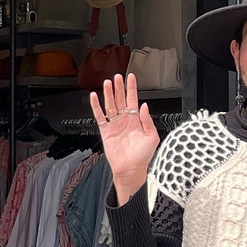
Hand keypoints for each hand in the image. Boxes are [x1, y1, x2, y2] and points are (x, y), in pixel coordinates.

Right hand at [89, 72, 158, 204]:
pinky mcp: (106, 131)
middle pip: (120, 99)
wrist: (130, 169)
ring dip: (109, 94)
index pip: (133, 100)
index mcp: (136, 120)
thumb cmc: (142, 157)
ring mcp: (114, 125)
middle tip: (117, 76)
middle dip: (119, 87)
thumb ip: (148, 120)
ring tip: (107, 83)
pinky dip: (96, 106)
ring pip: (110, 105)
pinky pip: (99, 116)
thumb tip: (145, 106)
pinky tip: (94, 97)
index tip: (131, 77)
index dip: (132, 88)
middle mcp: (125, 120)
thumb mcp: (152, 137)